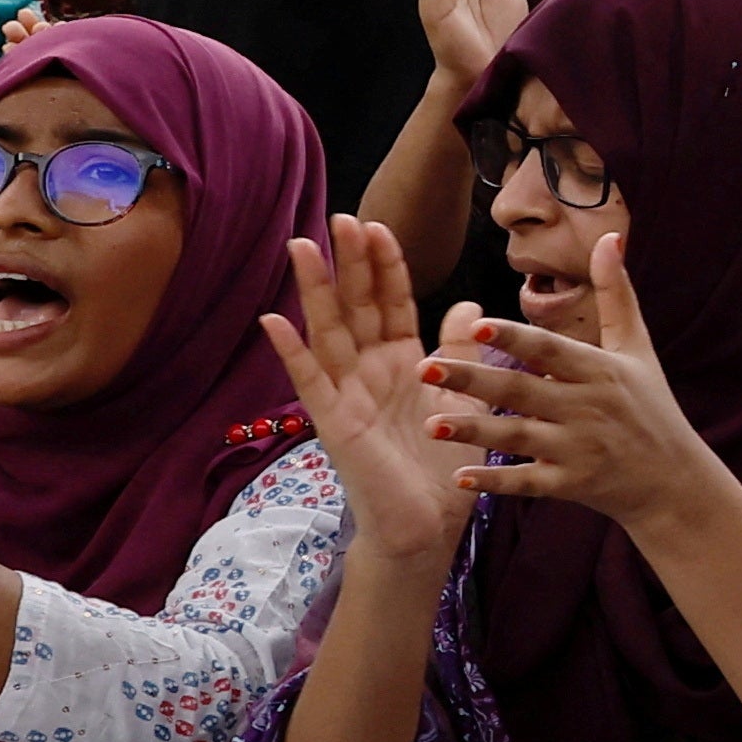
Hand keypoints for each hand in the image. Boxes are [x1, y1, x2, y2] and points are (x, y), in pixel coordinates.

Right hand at [261, 223, 474, 567]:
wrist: (426, 525)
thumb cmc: (441, 465)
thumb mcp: (463, 398)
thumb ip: (461, 351)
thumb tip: (470, 302)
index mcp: (402, 363)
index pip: (391, 303)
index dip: (385, 266)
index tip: (378, 225)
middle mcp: (369, 371)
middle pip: (356, 307)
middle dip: (349, 263)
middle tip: (340, 217)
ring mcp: (346, 394)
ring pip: (327, 332)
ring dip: (314, 291)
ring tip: (299, 247)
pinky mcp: (333, 423)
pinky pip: (309, 381)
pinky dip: (290, 351)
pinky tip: (272, 319)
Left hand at [426, 234, 727, 527]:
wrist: (675, 480)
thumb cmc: (651, 406)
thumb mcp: (637, 348)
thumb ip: (616, 293)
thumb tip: (611, 237)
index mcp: (600, 370)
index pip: (550, 350)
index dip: (515, 336)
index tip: (476, 323)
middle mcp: (589, 408)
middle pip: (522, 391)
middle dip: (474, 378)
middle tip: (424, 366)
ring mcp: (580, 449)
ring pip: (519, 438)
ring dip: (474, 431)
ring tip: (430, 423)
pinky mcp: (573, 485)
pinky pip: (528, 483)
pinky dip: (496, 483)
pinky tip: (460, 478)